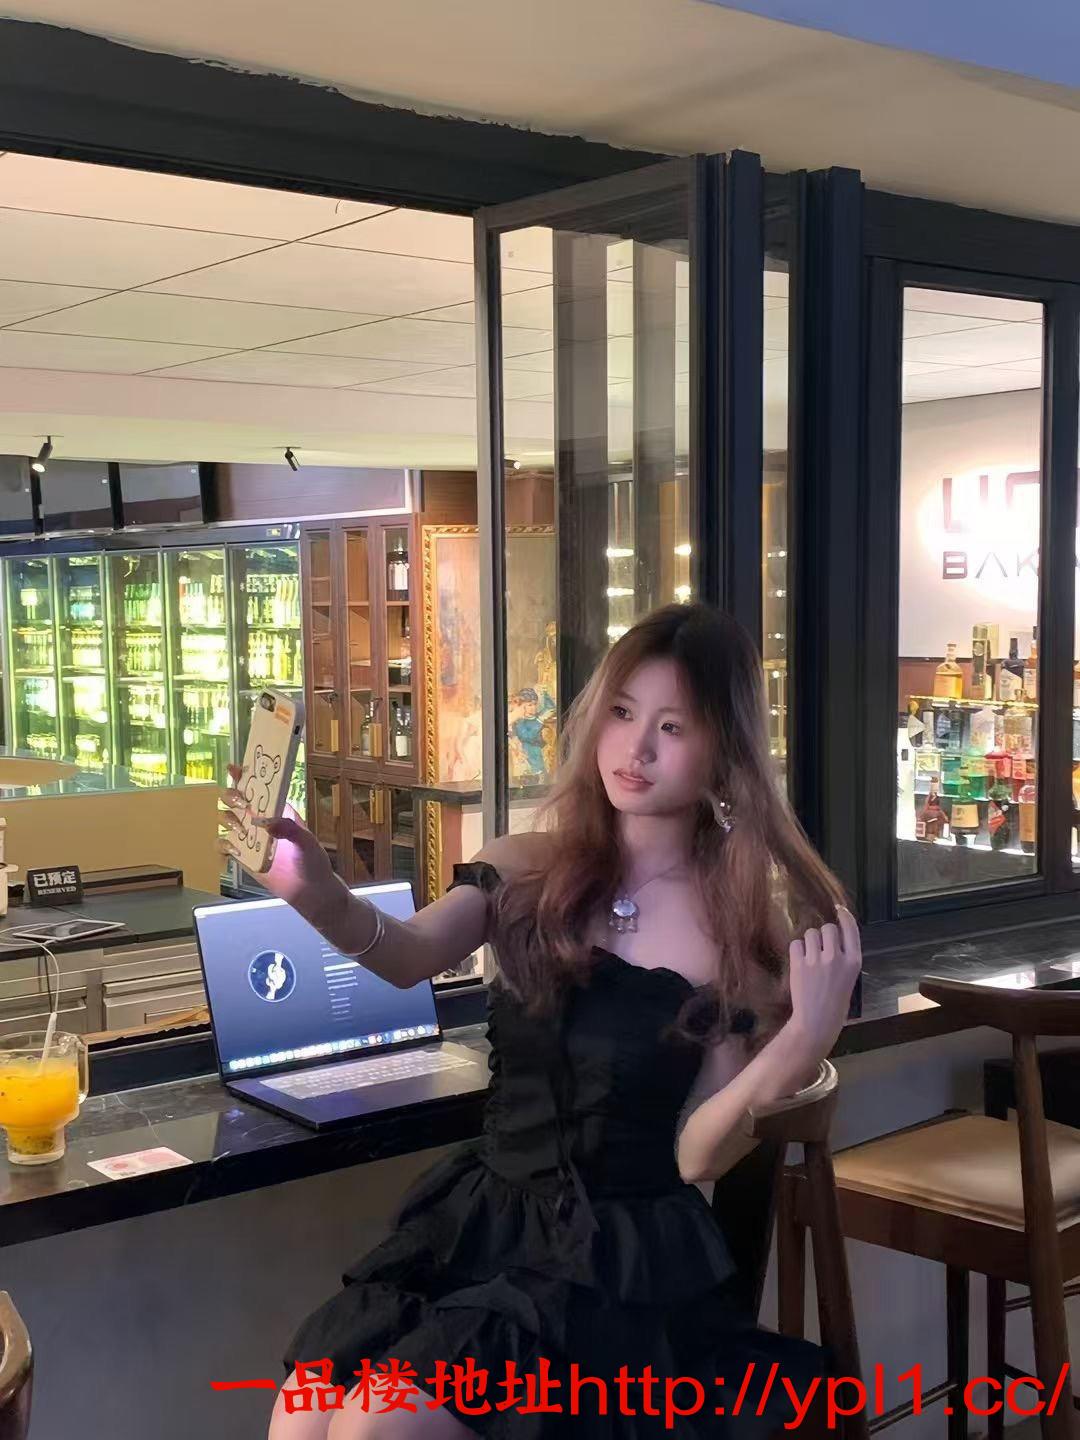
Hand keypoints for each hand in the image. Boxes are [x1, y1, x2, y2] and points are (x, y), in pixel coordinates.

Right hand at [219, 764, 334, 909]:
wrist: (310, 892)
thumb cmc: (313, 862)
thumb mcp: (306, 842)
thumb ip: (288, 829)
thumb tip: (265, 822)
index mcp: (277, 810)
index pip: (259, 787)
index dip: (244, 776)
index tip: (234, 768)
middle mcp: (260, 820)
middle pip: (236, 799)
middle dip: (233, 796)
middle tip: (241, 803)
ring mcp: (250, 837)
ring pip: (227, 819)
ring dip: (227, 818)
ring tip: (240, 828)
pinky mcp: (243, 856)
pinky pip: (223, 845)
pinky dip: (223, 845)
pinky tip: (233, 850)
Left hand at [786, 907, 861, 1059]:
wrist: (817, 1021)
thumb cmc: (835, 1002)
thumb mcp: (849, 978)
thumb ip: (844, 957)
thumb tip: (832, 935)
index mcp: (854, 961)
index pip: (851, 929)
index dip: (844, 917)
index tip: (839, 910)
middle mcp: (837, 957)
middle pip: (828, 928)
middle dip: (823, 934)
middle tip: (820, 949)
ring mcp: (817, 960)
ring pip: (810, 933)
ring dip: (809, 942)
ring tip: (810, 960)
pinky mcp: (799, 964)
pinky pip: (796, 943)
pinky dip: (796, 951)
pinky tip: (800, 964)